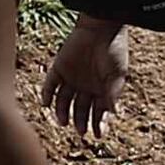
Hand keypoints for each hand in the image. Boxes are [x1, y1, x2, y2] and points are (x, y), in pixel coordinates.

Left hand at [42, 20, 125, 142]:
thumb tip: (112, 112)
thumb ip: (112, 92)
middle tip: (80, 131)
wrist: (101, 28)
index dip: (99, 124)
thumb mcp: (117, 73)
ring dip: (62, 112)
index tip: (97, 135)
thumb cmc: (114, 50)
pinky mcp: (58, 70)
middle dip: (80, 121)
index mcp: (102, 89)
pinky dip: (47, 95)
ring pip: (64, 101)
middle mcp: (85, 87)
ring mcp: (71, 79)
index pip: (99, 111)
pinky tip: (46, 104)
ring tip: (63, 122)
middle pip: (80, 109)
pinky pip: (50, 86)